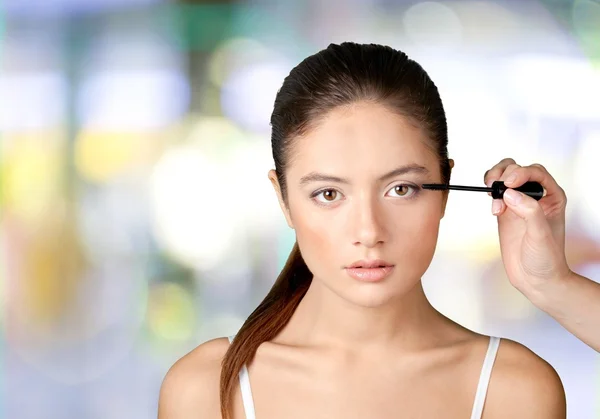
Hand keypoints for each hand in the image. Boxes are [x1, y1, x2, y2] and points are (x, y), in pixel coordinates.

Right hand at [484, 158, 571, 296]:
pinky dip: (490, 194)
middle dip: (505, 173)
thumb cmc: (546, 259)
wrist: (535, 278)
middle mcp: (536, 197)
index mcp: (552, 197)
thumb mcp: (541, 235)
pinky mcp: (505, 212)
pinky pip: (495, 193)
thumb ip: (529, 211)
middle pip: (518, 170)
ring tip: (491, 192)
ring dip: (495, 180)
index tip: (508, 183)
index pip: (536, 173)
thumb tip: (510, 193)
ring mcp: (519, 204)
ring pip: (505, 177)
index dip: (521, 173)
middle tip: (496, 186)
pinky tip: (492, 206)